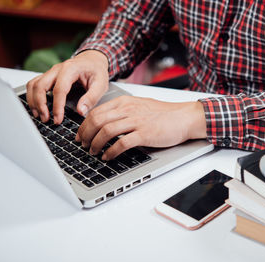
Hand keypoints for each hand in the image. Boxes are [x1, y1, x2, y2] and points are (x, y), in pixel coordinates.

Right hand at [26, 50, 108, 123]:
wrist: (92, 60)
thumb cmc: (96, 70)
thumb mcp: (101, 84)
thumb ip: (92, 97)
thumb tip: (81, 111)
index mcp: (70, 69)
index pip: (59, 89)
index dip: (57, 106)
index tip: (58, 119)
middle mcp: (57, 69)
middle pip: (40, 85)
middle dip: (40, 104)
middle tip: (46, 119)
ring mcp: (51, 72)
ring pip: (33, 85)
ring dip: (33, 101)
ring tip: (39, 115)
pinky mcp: (48, 76)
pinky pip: (34, 85)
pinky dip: (32, 96)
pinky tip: (37, 107)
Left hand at [76, 96, 206, 160]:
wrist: (184, 117)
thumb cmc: (164, 114)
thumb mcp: (139, 106)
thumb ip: (122, 112)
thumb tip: (105, 122)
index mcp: (124, 102)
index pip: (97, 111)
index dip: (84, 125)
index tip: (80, 134)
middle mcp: (128, 110)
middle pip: (97, 120)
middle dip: (86, 134)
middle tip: (83, 144)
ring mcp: (136, 121)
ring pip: (106, 130)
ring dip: (95, 143)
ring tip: (92, 152)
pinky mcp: (144, 134)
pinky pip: (122, 143)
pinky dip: (111, 151)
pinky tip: (107, 157)